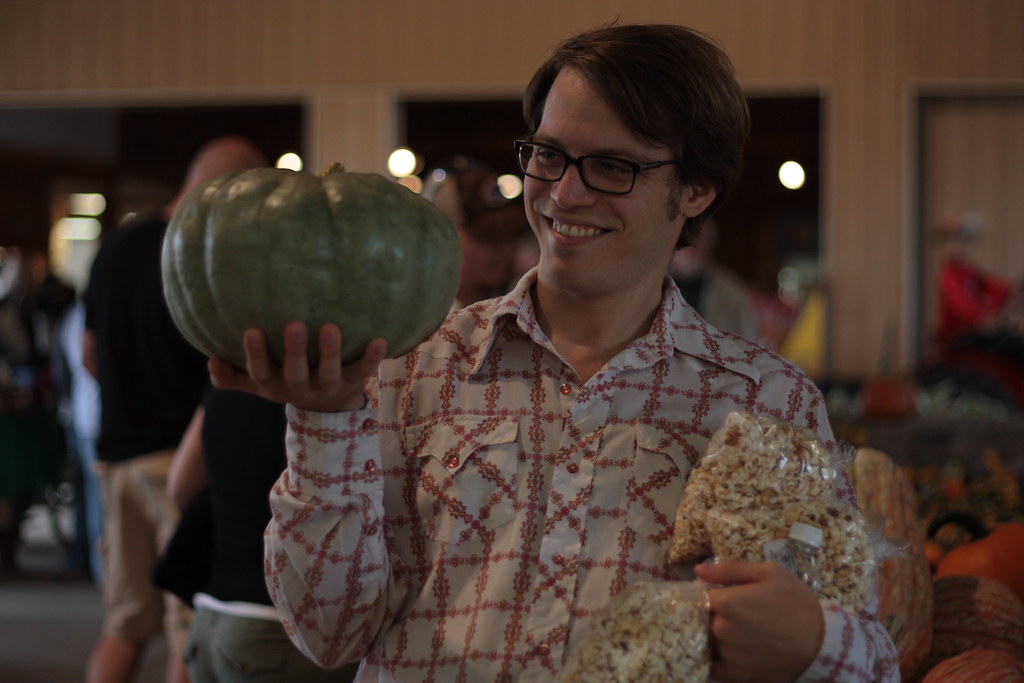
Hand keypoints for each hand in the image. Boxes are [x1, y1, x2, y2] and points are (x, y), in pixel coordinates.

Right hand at [208, 321, 386, 411]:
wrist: (328, 408)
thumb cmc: (287, 381)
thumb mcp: (260, 383)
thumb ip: (233, 376)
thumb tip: (211, 362)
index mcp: (276, 385)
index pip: (261, 373)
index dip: (256, 355)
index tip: (251, 330)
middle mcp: (302, 387)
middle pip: (296, 373)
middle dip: (295, 352)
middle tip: (294, 326)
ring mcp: (330, 385)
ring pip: (331, 371)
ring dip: (331, 351)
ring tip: (331, 327)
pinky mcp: (354, 381)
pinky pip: (364, 370)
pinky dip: (372, 357)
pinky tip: (380, 339)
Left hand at [694, 561, 823, 682]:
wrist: (823, 644)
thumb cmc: (797, 603)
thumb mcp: (769, 574)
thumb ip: (729, 570)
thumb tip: (698, 570)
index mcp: (727, 602)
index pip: (700, 596)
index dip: (710, 596)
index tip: (723, 597)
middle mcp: (721, 629)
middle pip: (702, 620)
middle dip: (714, 616)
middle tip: (737, 615)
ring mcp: (727, 654)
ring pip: (708, 641)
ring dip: (716, 637)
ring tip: (741, 633)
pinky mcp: (736, 675)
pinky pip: (714, 666)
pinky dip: (719, 659)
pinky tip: (735, 651)